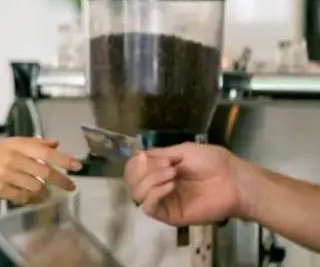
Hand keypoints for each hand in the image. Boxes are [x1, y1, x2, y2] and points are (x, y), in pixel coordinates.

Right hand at [0, 137, 81, 204]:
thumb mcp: (7, 145)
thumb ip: (32, 143)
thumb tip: (54, 142)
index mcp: (15, 144)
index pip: (46, 152)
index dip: (64, 159)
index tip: (77, 167)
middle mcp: (12, 157)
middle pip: (45, 171)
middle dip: (61, 180)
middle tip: (70, 186)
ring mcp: (6, 174)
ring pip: (36, 186)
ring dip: (40, 191)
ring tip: (37, 190)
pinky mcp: (1, 189)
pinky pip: (23, 197)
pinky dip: (27, 198)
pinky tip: (23, 195)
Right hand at [124, 142, 244, 225]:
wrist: (234, 180)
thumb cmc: (214, 162)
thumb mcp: (183, 150)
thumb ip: (159, 154)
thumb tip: (137, 155)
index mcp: (161, 171)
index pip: (134, 170)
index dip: (136, 162)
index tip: (147, 156)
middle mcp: (159, 186)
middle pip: (132, 182)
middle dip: (144, 170)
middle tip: (166, 165)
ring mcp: (164, 201)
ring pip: (138, 194)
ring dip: (151, 180)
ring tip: (172, 173)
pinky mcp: (171, 216)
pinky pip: (149, 208)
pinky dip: (155, 193)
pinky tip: (171, 185)